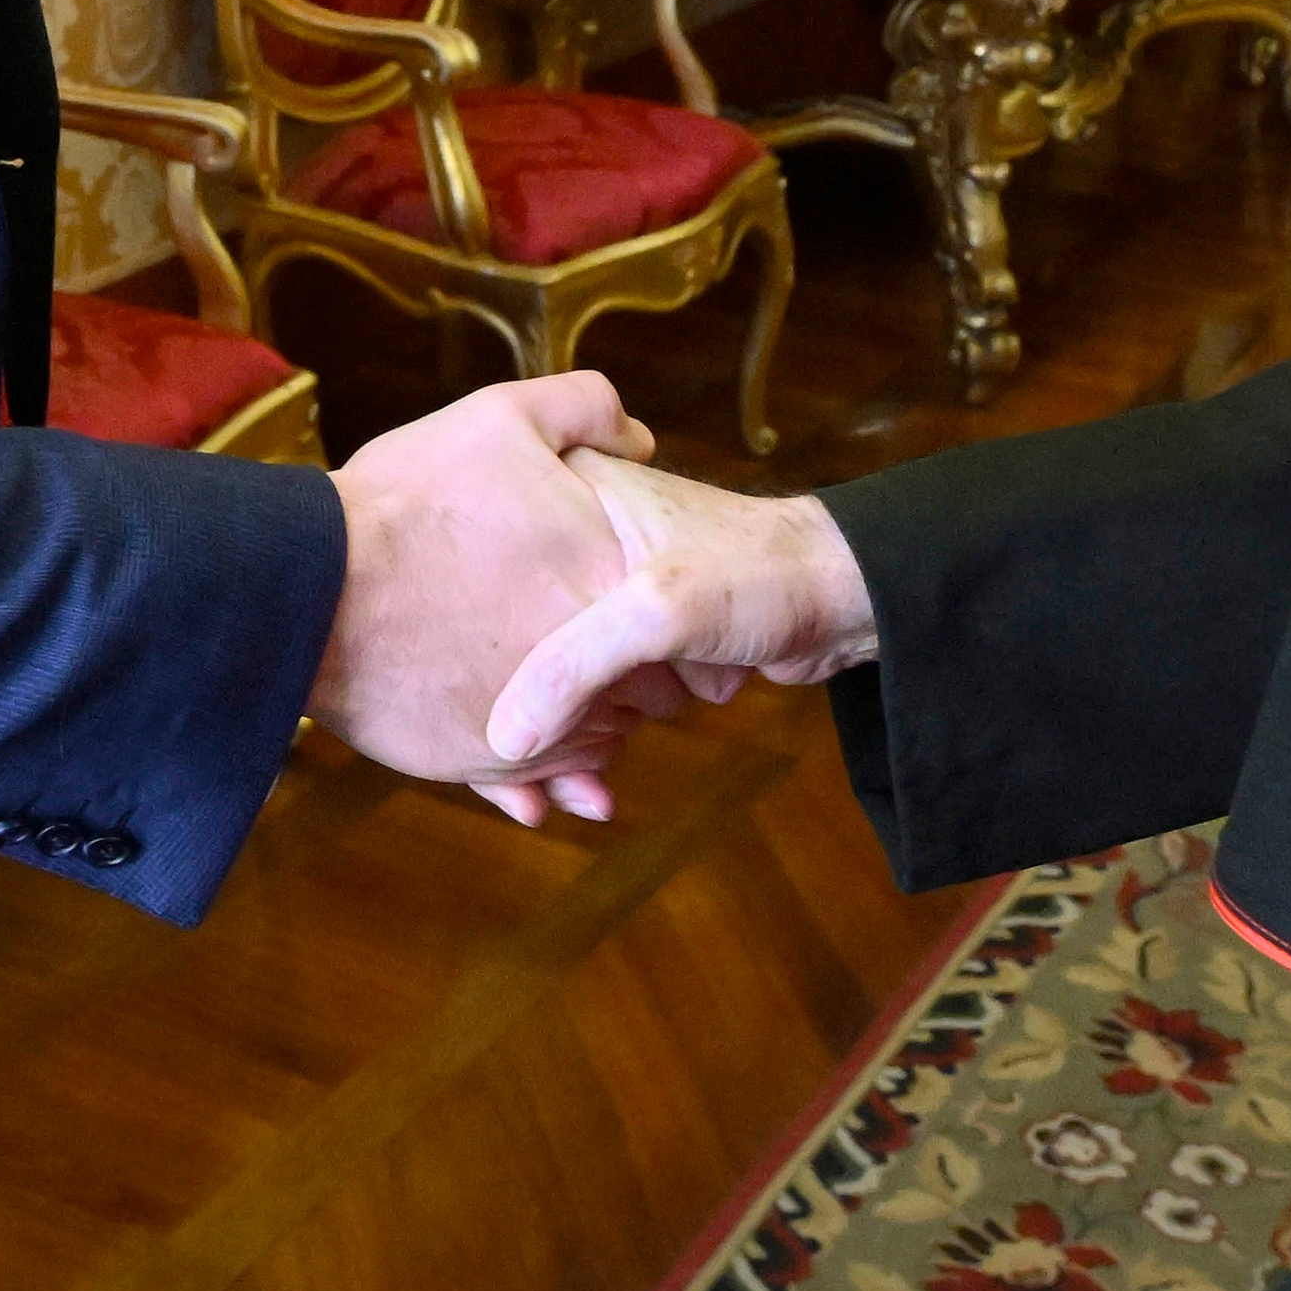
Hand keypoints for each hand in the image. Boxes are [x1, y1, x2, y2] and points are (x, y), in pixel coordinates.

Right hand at [309, 372, 690, 824]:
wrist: (308, 585)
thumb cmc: (404, 499)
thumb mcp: (501, 417)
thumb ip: (586, 410)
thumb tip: (639, 439)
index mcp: (610, 577)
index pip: (673, 615)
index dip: (653, 604)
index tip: (624, 595)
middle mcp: (593, 662)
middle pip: (649, 686)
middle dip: (629, 670)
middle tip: (592, 644)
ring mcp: (542, 718)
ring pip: (597, 738)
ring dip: (586, 719)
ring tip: (554, 688)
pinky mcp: (487, 761)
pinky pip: (541, 778)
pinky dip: (541, 767)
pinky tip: (521, 734)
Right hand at [483, 452, 878, 769]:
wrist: (841, 597)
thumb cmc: (757, 574)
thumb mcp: (656, 609)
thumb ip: (575, 665)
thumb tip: (502, 741)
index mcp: (565, 497)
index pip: (482, 566)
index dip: (466, 637)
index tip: (449, 695)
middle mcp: (571, 540)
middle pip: (503, 634)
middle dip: (509, 709)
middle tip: (509, 767)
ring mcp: (598, 595)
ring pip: (542, 675)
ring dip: (547, 741)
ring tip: (548, 791)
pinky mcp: (629, 643)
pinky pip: (581, 701)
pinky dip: (578, 750)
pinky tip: (575, 792)